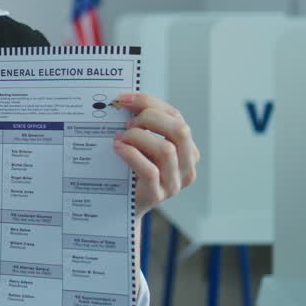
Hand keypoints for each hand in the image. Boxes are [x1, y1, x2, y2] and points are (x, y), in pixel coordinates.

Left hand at [112, 92, 199, 215]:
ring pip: (166, 150)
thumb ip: (143, 125)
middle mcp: (187, 167)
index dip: (150, 103)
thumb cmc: (131, 170)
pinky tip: (117, 148)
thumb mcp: (143, 145)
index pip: (176, 117)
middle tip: (127, 122)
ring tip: (120, 137)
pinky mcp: (157, 195)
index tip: (124, 98)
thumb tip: (126, 100)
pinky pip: (149, 170)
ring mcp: (174, 183)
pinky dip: (131, 154)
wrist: (121, 207)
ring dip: (138, 137)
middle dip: (150, 118)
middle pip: (179, 130)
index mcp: (187, 149)